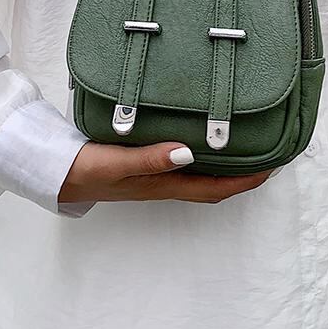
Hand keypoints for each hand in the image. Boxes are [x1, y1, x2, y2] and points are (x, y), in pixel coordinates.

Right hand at [58, 138, 269, 206]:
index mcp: (163, 185)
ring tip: (245, 147)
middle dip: (243, 176)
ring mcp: (154, 177)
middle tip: (269, 155)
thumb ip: (150, 158)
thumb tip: (188, 152)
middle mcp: (164, 183)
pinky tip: (201, 140)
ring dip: (224, 166)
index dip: (246, 181)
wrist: (54, 174)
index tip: (273, 167)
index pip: (215, 187)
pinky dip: (202, 157)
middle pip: (214, 185)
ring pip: (200, 176)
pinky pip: (183, 165)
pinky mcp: (143, 167)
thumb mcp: (116, 162)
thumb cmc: (84, 169)